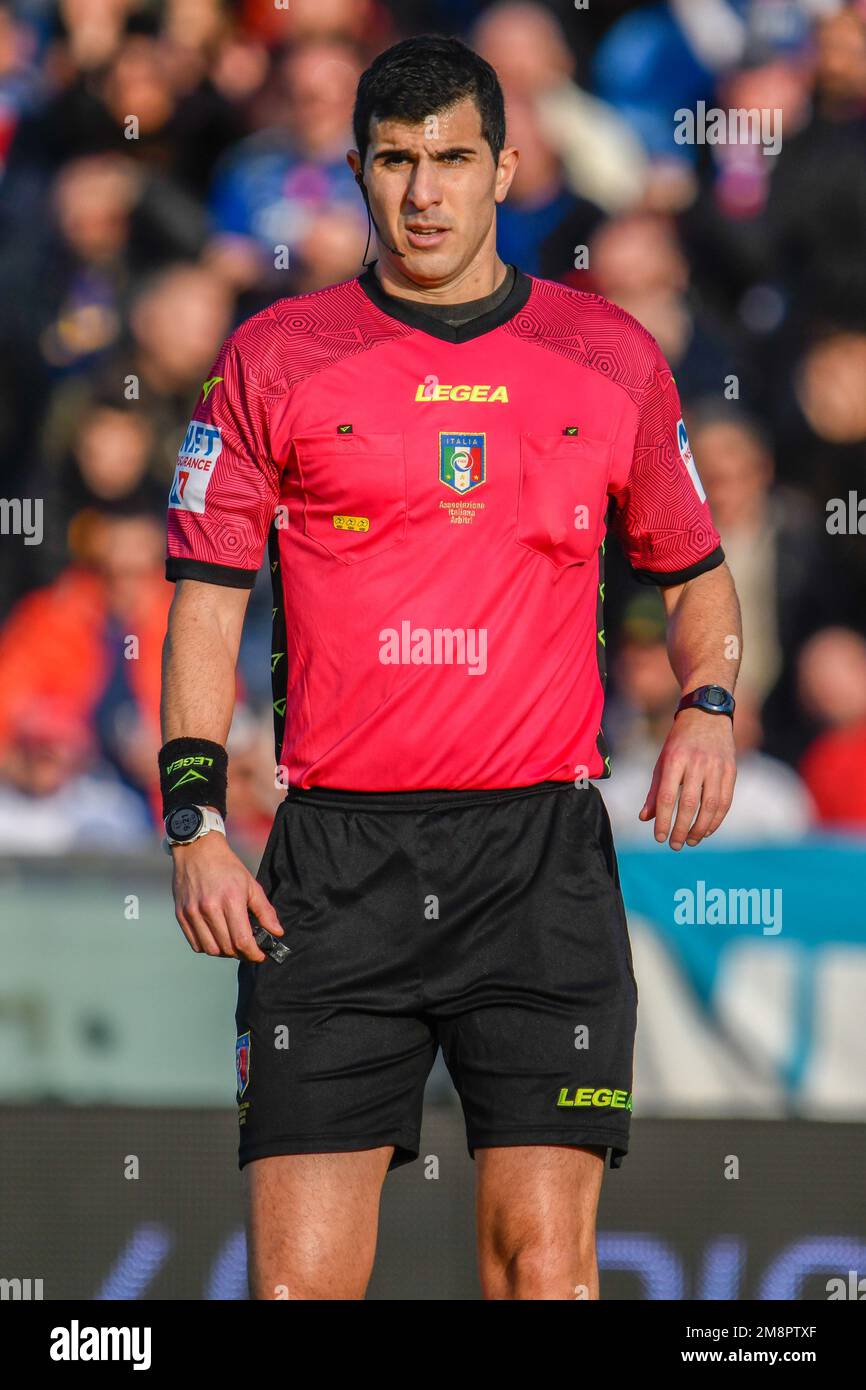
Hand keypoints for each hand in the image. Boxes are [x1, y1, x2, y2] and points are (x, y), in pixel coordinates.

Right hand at [171, 829, 283, 959]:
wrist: (197, 850)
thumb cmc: (227, 867)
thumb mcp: (251, 885)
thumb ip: (265, 911)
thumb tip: (277, 933)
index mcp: (230, 900)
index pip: (242, 940)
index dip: (254, 954)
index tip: (260, 956)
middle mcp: (209, 908)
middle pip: (227, 948)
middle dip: (242, 954)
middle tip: (249, 949)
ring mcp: (193, 912)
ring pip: (210, 950)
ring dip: (224, 953)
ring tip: (233, 945)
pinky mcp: (181, 915)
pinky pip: (195, 944)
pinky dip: (208, 947)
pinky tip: (217, 939)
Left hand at [639, 708, 736, 849]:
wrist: (707, 714)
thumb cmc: (679, 742)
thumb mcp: (663, 760)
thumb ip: (655, 790)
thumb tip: (645, 818)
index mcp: (674, 759)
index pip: (668, 796)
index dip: (664, 820)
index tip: (659, 837)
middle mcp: (696, 763)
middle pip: (689, 803)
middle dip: (681, 828)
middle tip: (674, 845)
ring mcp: (716, 766)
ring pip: (710, 805)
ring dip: (700, 828)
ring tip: (690, 841)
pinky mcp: (731, 770)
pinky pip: (725, 801)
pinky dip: (716, 820)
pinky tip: (707, 831)